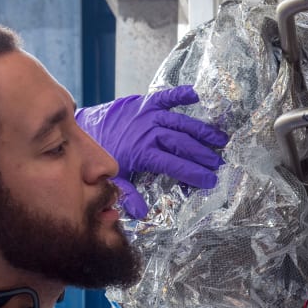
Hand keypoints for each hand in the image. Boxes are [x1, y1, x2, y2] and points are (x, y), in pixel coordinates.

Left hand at [75, 85, 228, 217]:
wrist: (87, 126)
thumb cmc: (102, 154)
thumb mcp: (113, 178)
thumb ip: (127, 194)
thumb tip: (142, 212)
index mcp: (143, 152)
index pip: (175, 164)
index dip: (194, 173)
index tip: (210, 180)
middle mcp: (149, 132)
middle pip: (182, 144)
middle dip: (203, 155)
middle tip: (219, 163)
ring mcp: (148, 115)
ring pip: (181, 123)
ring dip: (202, 131)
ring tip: (220, 140)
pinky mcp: (145, 102)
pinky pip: (166, 97)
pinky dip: (181, 95)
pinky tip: (197, 95)